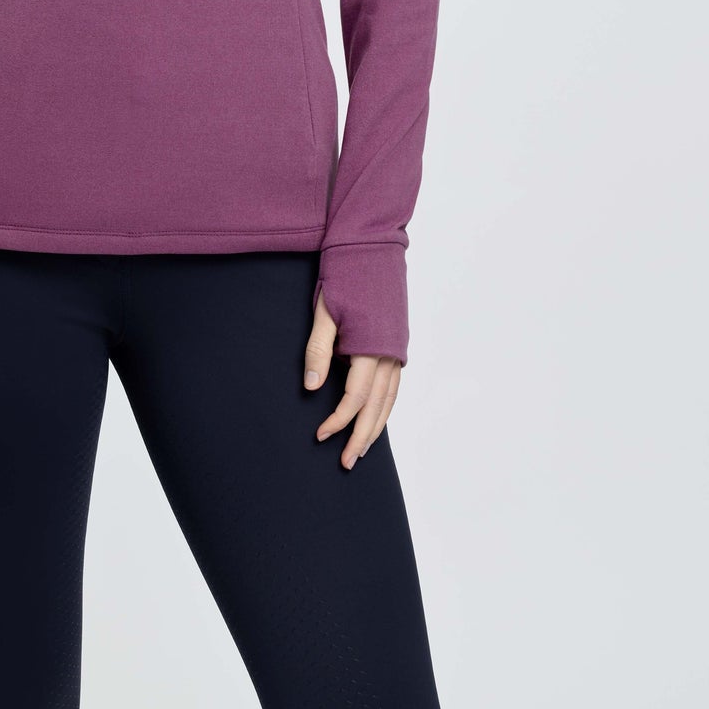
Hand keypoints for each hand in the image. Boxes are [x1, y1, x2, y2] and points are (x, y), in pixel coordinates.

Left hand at [303, 290, 401, 469]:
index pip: (354, 398)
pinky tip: (377, 416)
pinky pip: (394, 385)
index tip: (321, 435)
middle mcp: (389, 353)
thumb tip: (310, 388)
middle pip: (377, 407)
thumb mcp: (325, 311)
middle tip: (347, 462)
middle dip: (362, 436)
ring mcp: (397, 348)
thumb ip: (318, 350)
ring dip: (377, 426)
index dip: (338, 420)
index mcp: (370, 347)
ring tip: (363, 450)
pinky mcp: (397, 342)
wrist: (372, 246)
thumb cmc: (345, 275)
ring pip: (390, 399)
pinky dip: (386, 405)